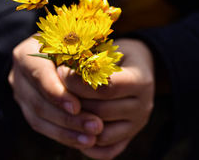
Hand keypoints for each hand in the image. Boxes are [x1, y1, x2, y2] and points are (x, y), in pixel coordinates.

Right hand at [8, 36, 103, 148]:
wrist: (56, 51)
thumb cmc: (72, 41)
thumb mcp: (78, 38)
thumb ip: (84, 48)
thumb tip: (100, 60)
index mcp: (27, 53)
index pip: (38, 74)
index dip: (56, 93)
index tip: (77, 106)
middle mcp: (19, 76)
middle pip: (39, 102)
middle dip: (68, 118)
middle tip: (95, 126)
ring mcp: (21, 95)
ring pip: (39, 119)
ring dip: (67, 132)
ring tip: (92, 138)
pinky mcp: (28, 110)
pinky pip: (44, 127)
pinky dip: (64, 136)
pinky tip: (84, 141)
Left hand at [58, 38, 154, 158]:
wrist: (138, 67)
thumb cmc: (116, 54)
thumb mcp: (108, 49)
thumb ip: (90, 59)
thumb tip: (60, 68)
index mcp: (140, 81)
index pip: (105, 88)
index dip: (78, 82)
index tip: (60, 72)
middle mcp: (143, 106)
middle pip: (101, 112)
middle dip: (73, 101)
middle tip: (55, 89)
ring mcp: (136, 125)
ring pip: (101, 134)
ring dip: (77, 122)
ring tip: (62, 107)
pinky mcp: (129, 138)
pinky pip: (107, 151)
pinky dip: (88, 146)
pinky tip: (74, 129)